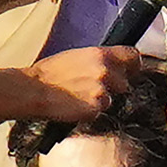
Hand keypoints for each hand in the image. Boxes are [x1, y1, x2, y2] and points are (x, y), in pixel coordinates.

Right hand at [24, 46, 140, 120]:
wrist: (34, 90)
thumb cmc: (48, 74)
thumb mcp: (75, 56)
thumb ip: (97, 60)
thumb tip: (110, 64)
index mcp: (101, 54)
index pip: (132, 56)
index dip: (132, 66)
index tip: (130, 72)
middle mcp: (105, 71)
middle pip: (124, 83)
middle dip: (113, 88)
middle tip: (92, 89)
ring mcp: (102, 90)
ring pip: (111, 99)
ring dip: (99, 101)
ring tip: (78, 98)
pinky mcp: (95, 108)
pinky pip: (99, 112)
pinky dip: (89, 112)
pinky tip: (75, 106)